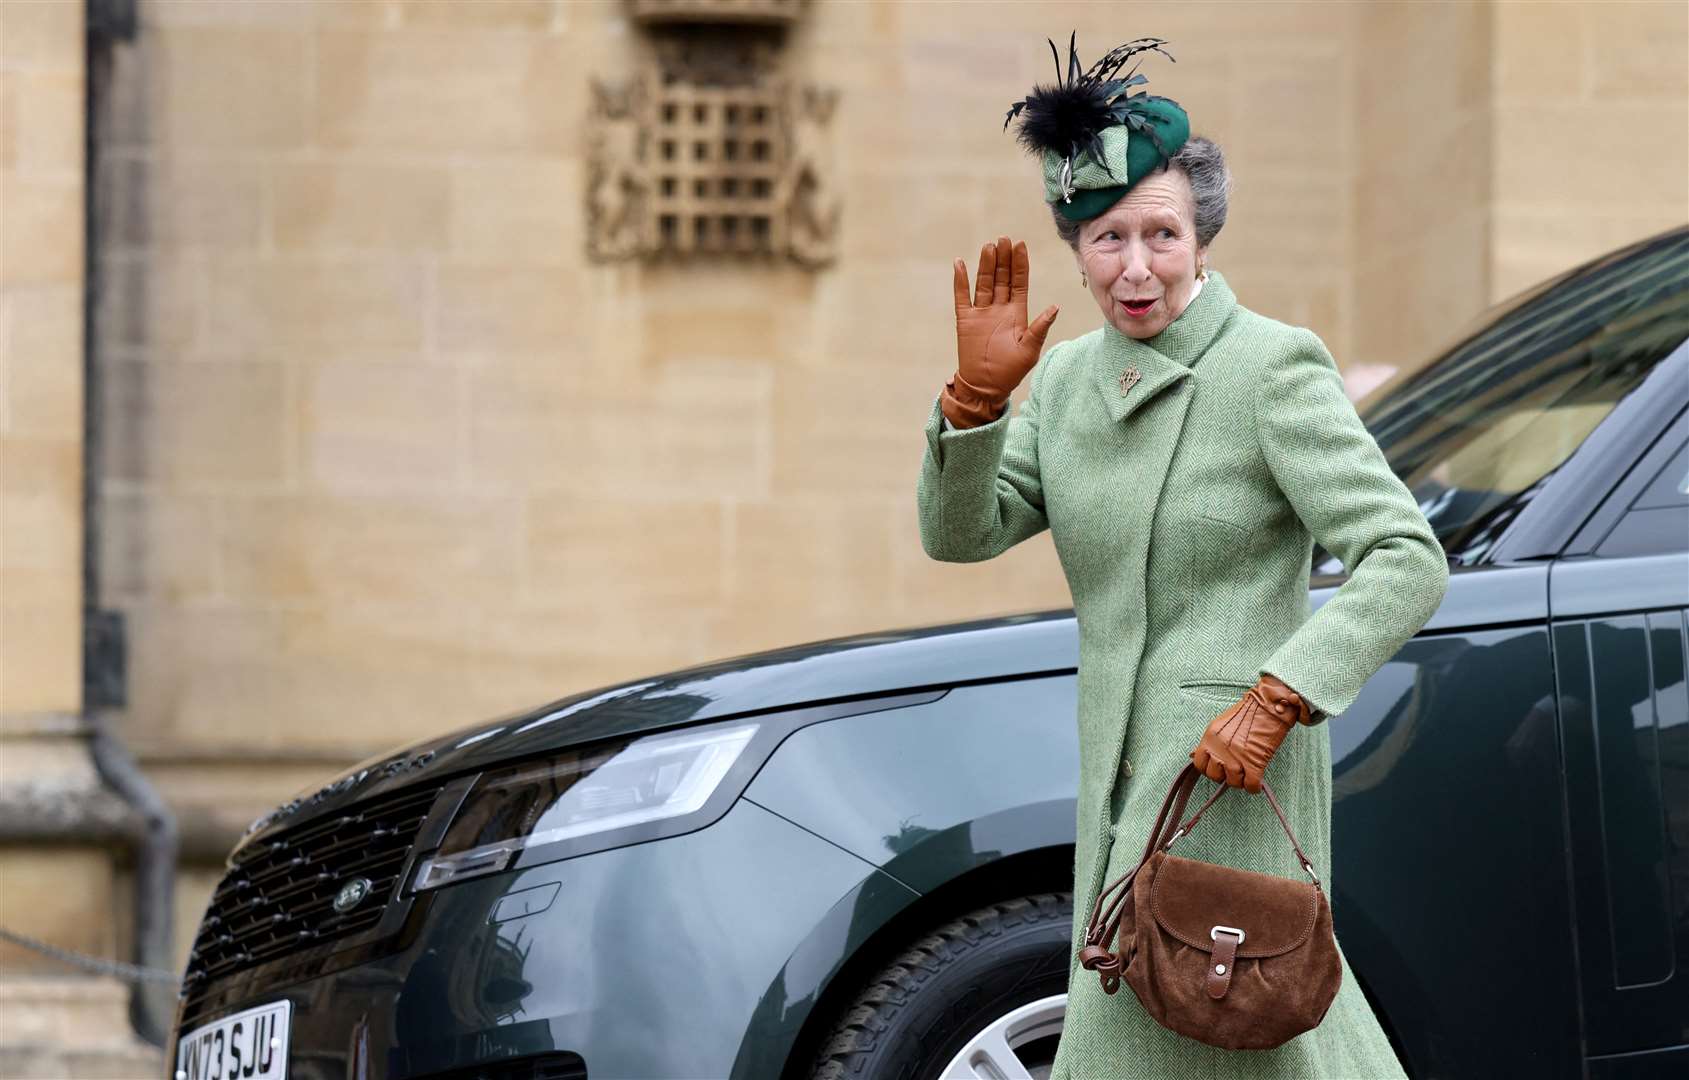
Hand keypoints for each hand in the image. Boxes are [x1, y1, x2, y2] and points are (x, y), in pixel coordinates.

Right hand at [944, 236, 1058, 427]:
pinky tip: (960, 264)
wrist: (985, 387)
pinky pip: (962, 296)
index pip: (1019, 282)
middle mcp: (999, 308)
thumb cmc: (1010, 371)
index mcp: (1017, 313)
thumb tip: (1055, 307)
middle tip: (1004, 238)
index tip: (1020, 244)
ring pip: (984, 282)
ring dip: (986, 265)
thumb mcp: (1030, 349)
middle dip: (1003, 258)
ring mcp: (981, 312)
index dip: (1020, 264)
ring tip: (989, 246)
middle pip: (1001, 277)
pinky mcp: (966, 320)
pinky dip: (960, 281)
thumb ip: (1040, 327)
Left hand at [1189, 674, 1311, 793]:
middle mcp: (1220, 749)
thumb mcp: (1220, 725)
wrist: (1269, 706)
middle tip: (1236, 768)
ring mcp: (1236, 757)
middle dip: (1225, 775)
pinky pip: (1251, 785)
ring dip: (1242, 780)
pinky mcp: (1255, 763)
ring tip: (1248, 770)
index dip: (1209, 769)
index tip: (1219, 767)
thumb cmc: (1247, 714)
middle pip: (1216, 776)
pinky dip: (1255, 786)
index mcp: (1209, 738)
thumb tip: (1193, 755)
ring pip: (1234, 783)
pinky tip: (1257, 779)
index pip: (1199, 765)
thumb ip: (1209, 742)